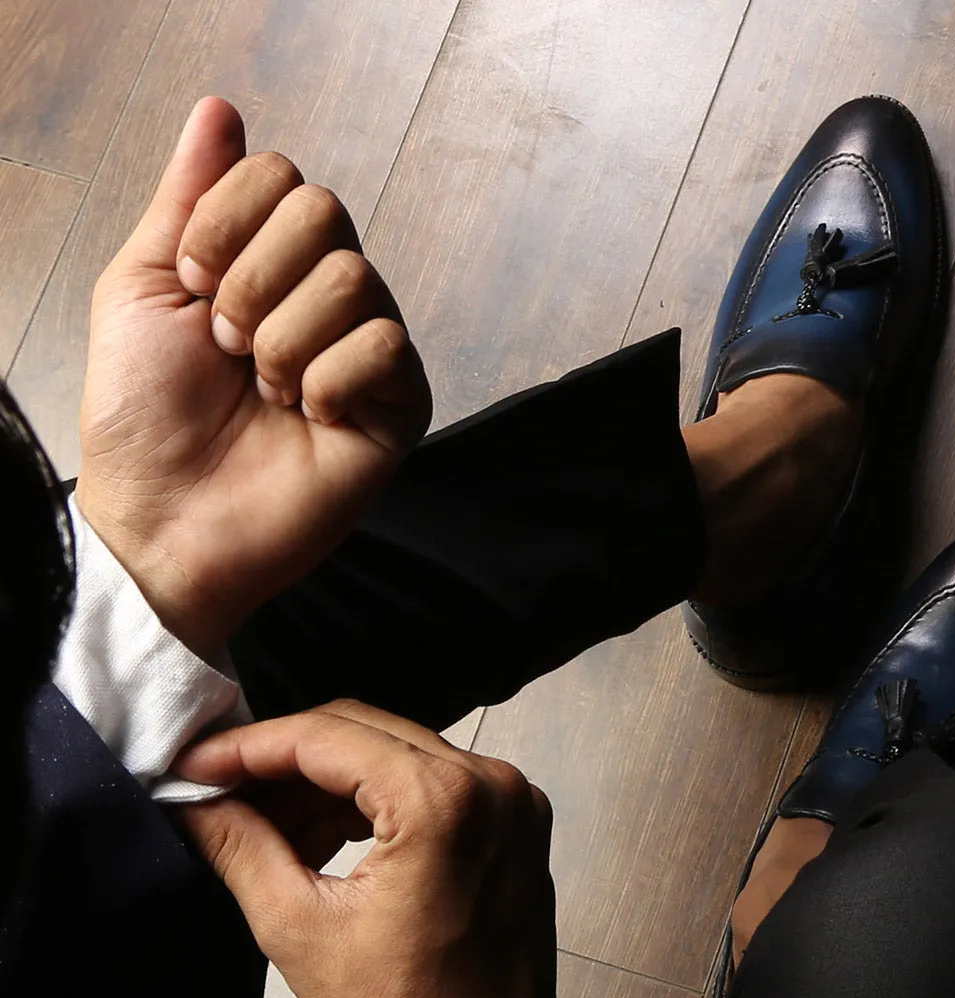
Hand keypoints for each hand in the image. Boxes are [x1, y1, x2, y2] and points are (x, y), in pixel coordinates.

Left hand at [75, 99, 430, 658]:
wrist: (166, 517)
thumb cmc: (144, 415)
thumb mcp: (142, 287)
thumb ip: (187, 199)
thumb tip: (220, 110)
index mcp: (265, 261)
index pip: (281, 177)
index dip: (222, 229)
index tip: (192, 297)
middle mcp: (322, 296)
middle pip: (324, 213)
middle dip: (251, 282)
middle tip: (229, 348)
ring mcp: (364, 349)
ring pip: (352, 279)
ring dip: (283, 342)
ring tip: (265, 393)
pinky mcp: (400, 404)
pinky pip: (386, 346)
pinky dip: (330, 382)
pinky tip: (310, 419)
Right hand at [176, 700, 567, 997]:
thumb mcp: (300, 930)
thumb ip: (243, 848)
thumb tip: (197, 802)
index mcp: (443, 801)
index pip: (327, 738)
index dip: (250, 747)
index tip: (197, 765)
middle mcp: (490, 781)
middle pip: (364, 733)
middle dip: (284, 759)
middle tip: (221, 789)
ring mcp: (510, 798)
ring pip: (396, 753)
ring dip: (326, 781)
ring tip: (263, 823)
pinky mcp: (515, 819)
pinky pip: (431, 781)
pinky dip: (373, 799)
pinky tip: (319, 833)